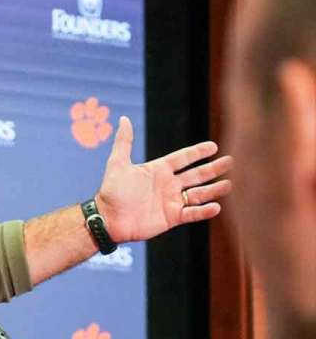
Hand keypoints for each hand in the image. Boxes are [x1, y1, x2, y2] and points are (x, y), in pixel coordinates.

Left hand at [96, 116, 232, 242]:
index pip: (182, 158)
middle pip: (195, 175)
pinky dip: (204, 211)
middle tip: (230, 161)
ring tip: (229, 184)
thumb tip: (124, 119)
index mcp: (157, 170)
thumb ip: (124, 142)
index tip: (214, 146)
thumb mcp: (118, 163)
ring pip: (198, 194)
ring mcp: (171, 201)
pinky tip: (216, 206)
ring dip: (213, 189)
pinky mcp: (172, 218)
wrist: (108, 219)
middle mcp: (167, 185)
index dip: (197, 153)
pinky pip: (192, 213)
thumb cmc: (111, 191)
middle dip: (212, 169)